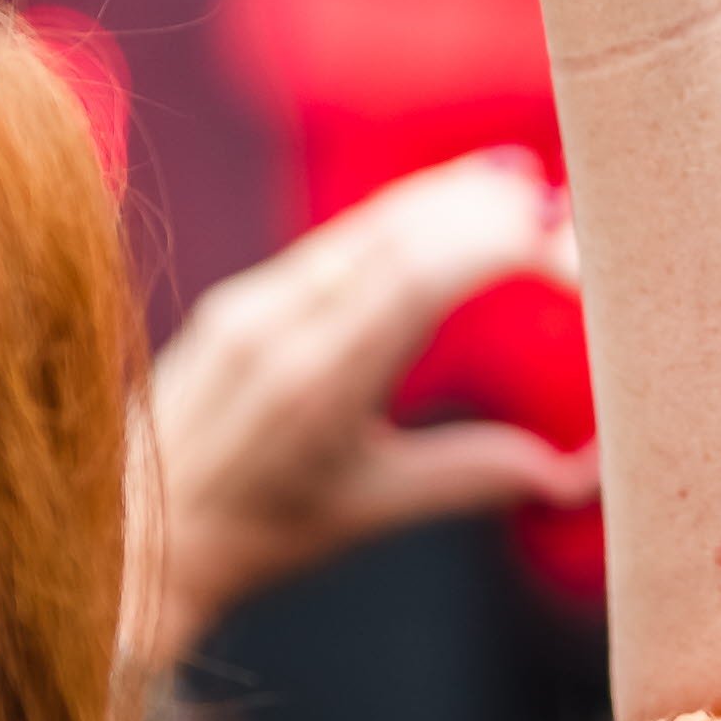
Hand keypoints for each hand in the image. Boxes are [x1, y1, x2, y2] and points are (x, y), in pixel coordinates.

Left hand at [119, 151, 599, 685]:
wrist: (140, 534)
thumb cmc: (258, 534)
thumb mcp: (370, 512)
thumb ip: (474, 478)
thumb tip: (579, 475)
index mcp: (318, 384)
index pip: (421, 277)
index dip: (502, 247)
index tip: (569, 255)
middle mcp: (280, 327)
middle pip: (400, 233)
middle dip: (489, 210)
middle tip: (566, 209)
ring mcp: (252, 303)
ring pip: (366, 226)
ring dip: (447, 201)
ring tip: (521, 186)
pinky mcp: (240, 297)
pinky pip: (334, 241)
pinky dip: (400, 220)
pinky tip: (445, 210)